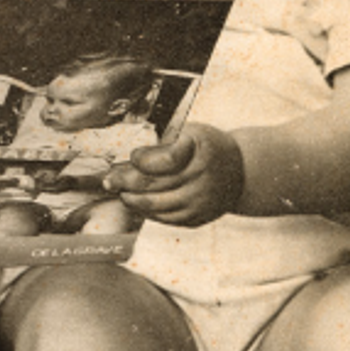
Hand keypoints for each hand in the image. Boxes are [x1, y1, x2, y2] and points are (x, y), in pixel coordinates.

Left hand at [101, 124, 244, 226]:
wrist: (241, 171)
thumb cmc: (208, 146)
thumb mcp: (191, 131)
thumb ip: (164, 141)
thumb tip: (129, 157)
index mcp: (199, 152)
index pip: (165, 161)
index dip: (143, 159)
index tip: (133, 155)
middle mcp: (201, 179)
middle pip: (154, 185)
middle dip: (125, 182)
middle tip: (108, 180)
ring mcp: (200, 202)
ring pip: (156, 206)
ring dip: (132, 200)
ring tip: (119, 192)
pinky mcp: (198, 218)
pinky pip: (165, 219)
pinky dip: (147, 212)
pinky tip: (136, 203)